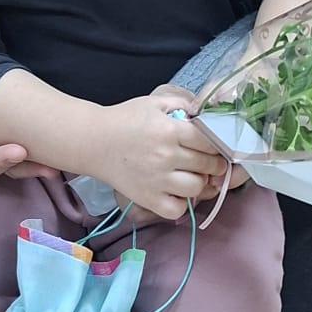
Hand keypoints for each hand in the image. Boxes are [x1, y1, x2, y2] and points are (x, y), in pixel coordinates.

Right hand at [87, 92, 228, 220]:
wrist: (93, 141)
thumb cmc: (125, 119)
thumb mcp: (154, 102)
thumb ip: (183, 102)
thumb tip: (205, 111)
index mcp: (170, 130)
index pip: (209, 141)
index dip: (218, 144)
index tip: (217, 147)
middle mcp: (166, 156)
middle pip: (207, 165)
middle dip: (214, 163)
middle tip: (210, 162)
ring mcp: (157, 180)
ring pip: (196, 187)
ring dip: (199, 182)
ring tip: (193, 176)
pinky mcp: (147, 198)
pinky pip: (176, 209)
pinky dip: (181, 203)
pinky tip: (176, 192)